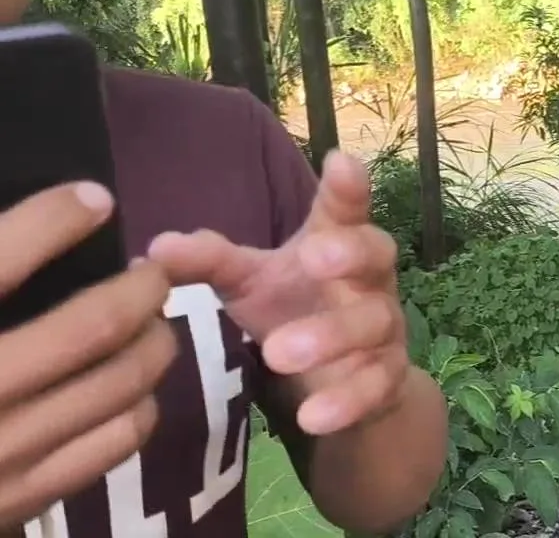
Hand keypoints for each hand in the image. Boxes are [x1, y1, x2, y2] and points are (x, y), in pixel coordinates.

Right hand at [0, 183, 175, 529]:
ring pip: (119, 384)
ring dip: (152, 343)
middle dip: (139, 288)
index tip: (92, 200)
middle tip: (150, 273)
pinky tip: (130, 388)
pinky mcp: (17, 502)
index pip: (2, 261)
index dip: (58, 218)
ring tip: (153, 322)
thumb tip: (37, 221)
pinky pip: (114, 443)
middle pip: (93, 327)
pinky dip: (139, 405)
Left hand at [148, 151, 407, 436]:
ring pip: (374, 323)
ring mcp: (385, 329)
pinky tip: (311, 416)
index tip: (340, 161)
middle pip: (378, 252)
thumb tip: (151, 250)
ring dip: (331, 335)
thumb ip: (209, 262)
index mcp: (337, 244)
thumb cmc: (295, 311)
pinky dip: (347, 400)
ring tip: (278, 354)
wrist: (343, 385)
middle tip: (313, 256)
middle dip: (350, 251)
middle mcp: (369, 280)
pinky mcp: (389, 379)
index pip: (345, 209)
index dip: (347, 187)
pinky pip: (377, 386)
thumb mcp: (250, 284)